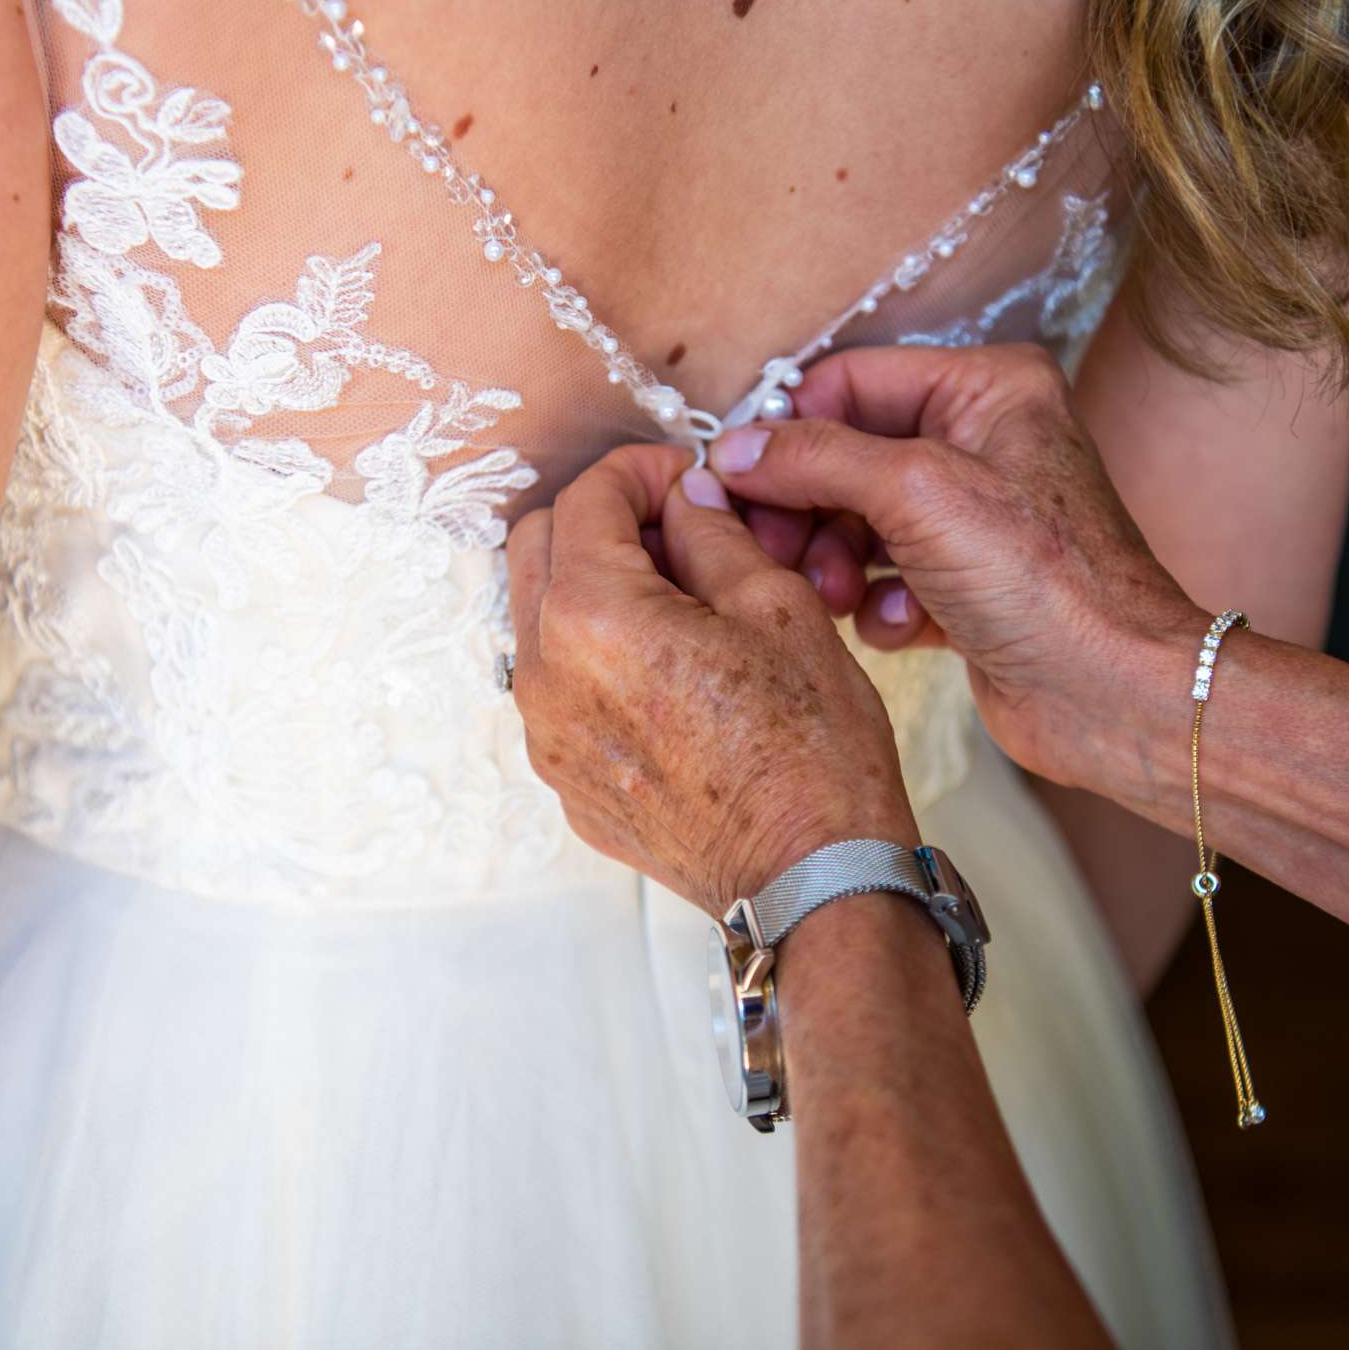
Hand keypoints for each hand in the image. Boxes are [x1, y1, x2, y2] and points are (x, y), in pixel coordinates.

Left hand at [506, 445, 918, 916]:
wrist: (812, 878)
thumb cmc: (810, 752)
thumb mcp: (780, 609)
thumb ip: (715, 538)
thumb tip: (686, 503)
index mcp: (593, 616)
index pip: (585, 499)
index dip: (638, 471)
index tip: (680, 477)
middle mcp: (546, 675)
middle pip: (536, 547)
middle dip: (599, 519)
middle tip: (672, 530)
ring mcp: (547, 737)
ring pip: (538, 620)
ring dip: (591, 587)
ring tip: (677, 603)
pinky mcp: (566, 782)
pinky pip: (559, 691)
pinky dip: (595, 658)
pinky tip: (669, 672)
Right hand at [707, 344, 1204, 797]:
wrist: (1111, 694)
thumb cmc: (1046, 580)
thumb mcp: (918, 491)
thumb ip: (816, 458)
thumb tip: (734, 449)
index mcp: (988, 390)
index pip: (850, 381)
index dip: (789, 428)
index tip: (735, 478)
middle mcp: (982, 444)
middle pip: (844, 455)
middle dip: (805, 508)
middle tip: (776, 551)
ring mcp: (971, 519)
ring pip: (854, 523)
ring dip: (834, 563)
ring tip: (840, 597)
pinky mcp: (962, 589)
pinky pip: (883, 582)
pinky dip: (878, 606)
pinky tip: (904, 626)